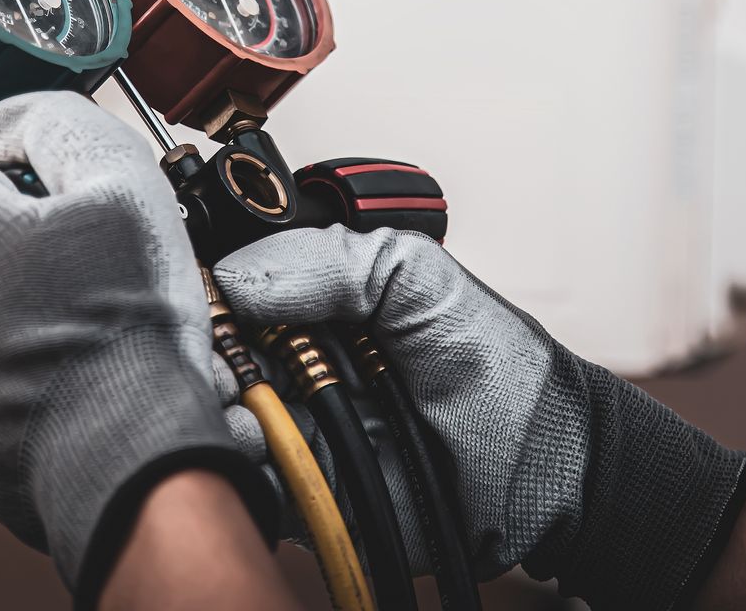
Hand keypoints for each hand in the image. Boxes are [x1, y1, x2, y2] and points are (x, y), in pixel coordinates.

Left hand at [0, 91, 271, 606]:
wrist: (124, 459)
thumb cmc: (123, 326)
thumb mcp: (119, 179)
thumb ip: (53, 120)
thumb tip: (8, 120)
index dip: (29, 185)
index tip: (71, 220)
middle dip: (4, 250)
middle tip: (77, 284)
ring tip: (63, 341)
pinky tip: (40, 389)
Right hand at [213, 225, 745, 609]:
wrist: (546, 471)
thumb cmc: (499, 370)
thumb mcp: (422, 278)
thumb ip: (333, 260)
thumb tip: (235, 275)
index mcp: (315, 298)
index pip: (230, 280)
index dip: (205, 283)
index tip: (199, 288)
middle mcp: (294, 355)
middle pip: (208, 346)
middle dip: (200, 347)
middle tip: (213, 347)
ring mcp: (296, 421)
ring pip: (217, 411)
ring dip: (213, 402)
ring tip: (237, 394)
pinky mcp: (303, 485)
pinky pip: (249, 474)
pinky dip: (240, 459)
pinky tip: (255, 438)